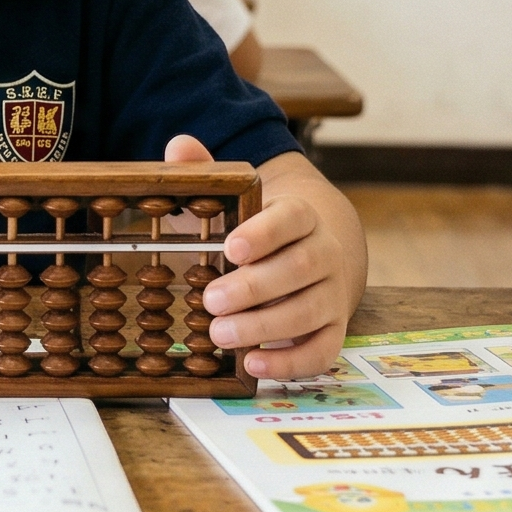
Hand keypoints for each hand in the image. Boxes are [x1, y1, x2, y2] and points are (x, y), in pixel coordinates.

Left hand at [174, 135, 366, 379]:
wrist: (323, 249)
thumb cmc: (266, 227)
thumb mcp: (240, 196)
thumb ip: (211, 171)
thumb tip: (178, 146)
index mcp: (302, 216)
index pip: (291, 219)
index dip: (263, 233)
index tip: (230, 248)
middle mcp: (325, 253)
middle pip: (299, 268)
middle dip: (254, 287)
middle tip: (210, 301)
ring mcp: (333, 294)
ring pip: (310, 311)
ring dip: (265, 327)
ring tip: (220, 334)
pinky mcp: (334, 329)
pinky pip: (323, 351)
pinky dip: (290, 363)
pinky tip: (252, 366)